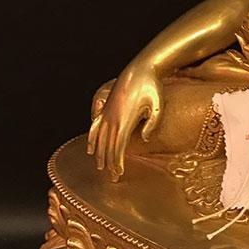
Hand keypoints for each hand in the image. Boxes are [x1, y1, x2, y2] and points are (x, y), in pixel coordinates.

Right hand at [86, 60, 162, 179]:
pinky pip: (95, 126)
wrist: (141, 69)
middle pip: (108, 145)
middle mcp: (113, 117)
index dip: (117, 161)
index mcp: (125, 119)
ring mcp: (108, 112)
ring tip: (101, 169)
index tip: (118, 174)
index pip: (118, 146)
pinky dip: (91, 139)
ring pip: (100, 138)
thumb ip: (153, 123)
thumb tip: (144, 139)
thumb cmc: (152, 86)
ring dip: (100, 155)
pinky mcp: (106, 107)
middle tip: (113, 179)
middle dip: (110, 163)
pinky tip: (90, 150)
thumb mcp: (159, 105)